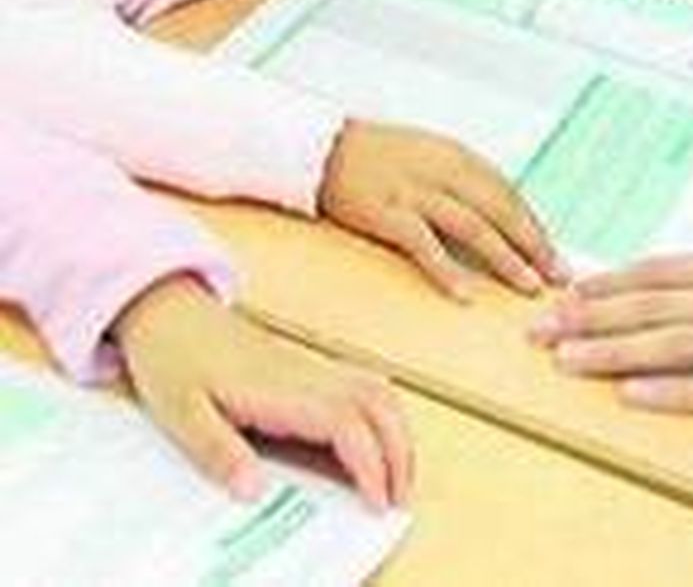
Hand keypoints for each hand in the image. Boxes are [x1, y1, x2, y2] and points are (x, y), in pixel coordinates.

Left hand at [114, 274, 410, 508]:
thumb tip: (255, 491)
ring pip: (377, 390)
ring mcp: (310, 367)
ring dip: (397, 431)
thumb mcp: (180, 414)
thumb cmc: (173, 358)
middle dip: (399, 450)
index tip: (378, 501)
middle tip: (399, 498)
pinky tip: (374, 440)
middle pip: (378, 403)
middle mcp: (306, 373)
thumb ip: (218, 452)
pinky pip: (362, 385)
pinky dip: (382, 414)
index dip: (370, 463)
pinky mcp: (307, 368)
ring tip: (396, 477)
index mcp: (279, 387)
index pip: (346, 423)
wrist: (170, 312)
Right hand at [318, 118, 565, 298]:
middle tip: (559, 275)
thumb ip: (461, 179)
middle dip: (534, 244)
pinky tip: (466, 294)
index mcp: (458, 157)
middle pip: (501, 210)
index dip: (534, 225)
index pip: (508, 194)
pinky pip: (425, 246)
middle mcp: (444, 171)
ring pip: (474, 227)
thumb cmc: (377, 155)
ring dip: (505, 259)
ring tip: (528, 286)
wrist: (323, 148)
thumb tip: (497, 211)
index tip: (555, 253)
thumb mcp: (429, 155)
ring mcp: (416, 192)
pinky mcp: (387, 213)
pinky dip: (447, 270)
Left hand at [530, 245, 692, 428]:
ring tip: (568, 360)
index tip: (565, 294)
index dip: (613, 284)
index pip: (669, 271)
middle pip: (661, 306)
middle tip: (540, 329)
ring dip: (618, 353)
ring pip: (680, 345)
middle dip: (595, 317)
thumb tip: (686, 285)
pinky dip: (675, 394)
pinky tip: (634, 397)